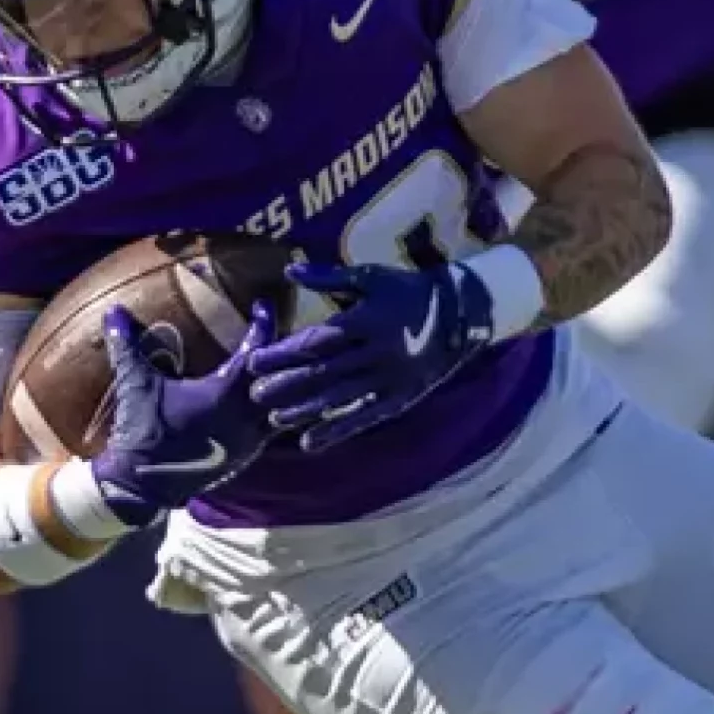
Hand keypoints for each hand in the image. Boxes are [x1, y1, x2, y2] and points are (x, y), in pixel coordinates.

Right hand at [89, 301, 275, 525]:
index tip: (265, 305)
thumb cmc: (143, 431)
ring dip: (288, 383)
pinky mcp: (248, 456)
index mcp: (224, 394)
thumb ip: (127, 345)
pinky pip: (278, 428)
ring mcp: (251, 440)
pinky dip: (282, 409)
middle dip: (287, 353)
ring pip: (288, 406)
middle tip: (288, 329)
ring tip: (287, 362)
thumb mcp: (135, 385)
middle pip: (284, 378)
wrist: (142, 485)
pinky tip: (277, 396)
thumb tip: (113, 310)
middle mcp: (246, 417)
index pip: (257, 351)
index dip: (264, 325)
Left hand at [247, 259, 498, 451]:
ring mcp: (389, 379)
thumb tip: (289, 271)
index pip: (318, 340)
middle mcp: (377, 352)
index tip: (254, 361)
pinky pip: (364, 417)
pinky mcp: (399, 398)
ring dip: (306, 410)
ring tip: (275, 419)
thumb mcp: (372, 277)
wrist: (460, 315)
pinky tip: (311, 442)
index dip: (284, 352)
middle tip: (254, 394)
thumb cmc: (407, 291)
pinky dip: (337, 430)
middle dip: (288, 384)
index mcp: (367, 320)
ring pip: (341, 398)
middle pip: (325, 372)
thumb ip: (329, 277)